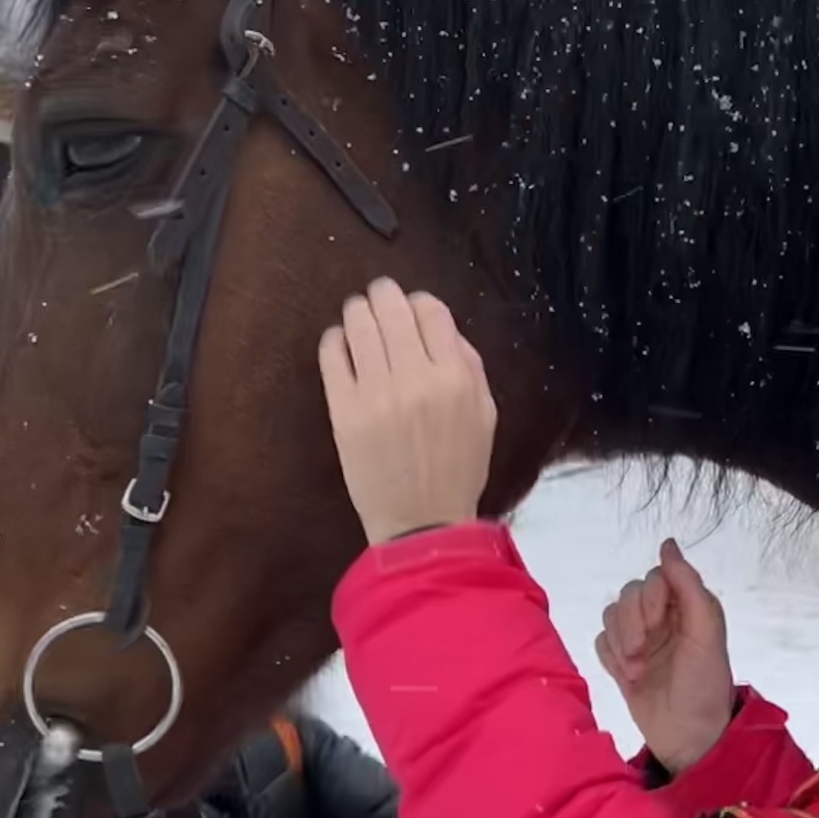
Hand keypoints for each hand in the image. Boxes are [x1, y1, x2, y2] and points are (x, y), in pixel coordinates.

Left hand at [319, 279, 496, 545]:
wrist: (421, 523)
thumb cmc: (458, 469)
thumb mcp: (485, 415)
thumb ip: (470, 366)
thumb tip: (442, 327)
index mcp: (455, 378)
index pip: (432, 311)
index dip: (420, 301)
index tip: (413, 308)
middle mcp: (415, 379)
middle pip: (392, 309)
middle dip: (384, 294)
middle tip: (379, 296)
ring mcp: (376, 394)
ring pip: (359, 324)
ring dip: (358, 311)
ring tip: (358, 314)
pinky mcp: (344, 411)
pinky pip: (332, 355)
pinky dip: (334, 339)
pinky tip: (340, 342)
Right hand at [595, 539, 735, 775]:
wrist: (688, 738)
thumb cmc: (703, 684)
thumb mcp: (706, 632)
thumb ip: (689, 585)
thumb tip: (667, 544)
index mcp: (687, 606)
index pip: (653, 578)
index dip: (649, 598)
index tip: (658, 623)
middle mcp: (662, 618)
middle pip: (627, 594)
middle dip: (631, 623)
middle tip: (643, 652)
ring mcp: (640, 640)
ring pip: (610, 615)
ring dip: (620, 641)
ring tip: (637, 670)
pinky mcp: (621, 662)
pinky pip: (601, 641)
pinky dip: (610, 656)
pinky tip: (627, 675)